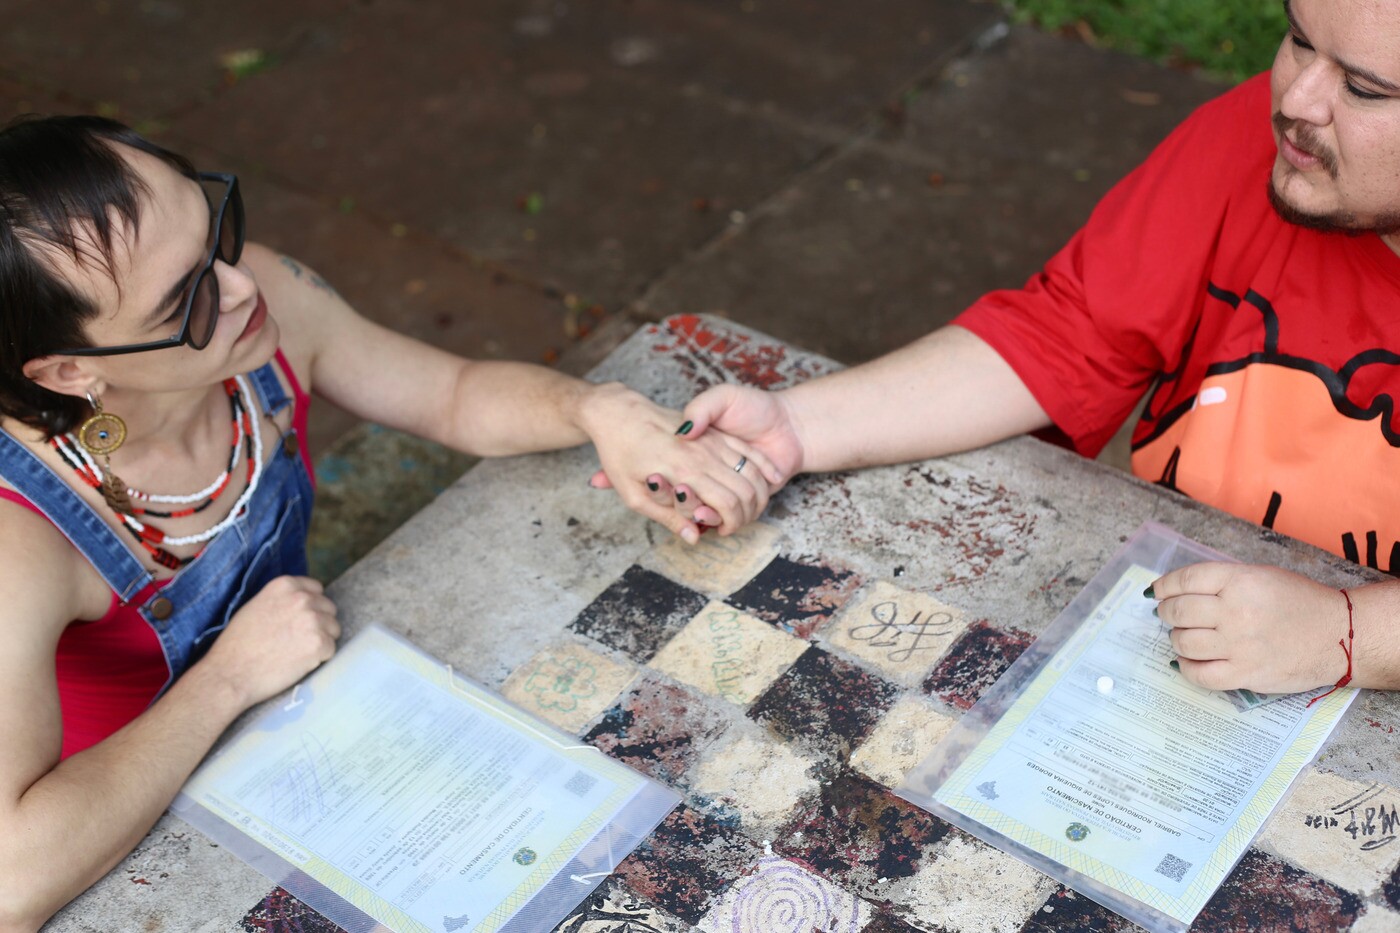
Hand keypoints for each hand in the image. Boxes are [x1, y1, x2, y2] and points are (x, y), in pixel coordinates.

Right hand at [198, 576, 340, 707]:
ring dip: (320, 641)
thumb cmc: (238, 644)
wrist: (230, 674)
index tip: (300, 621)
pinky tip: (298, 663)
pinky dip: (319, 658)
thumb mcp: (256, 606)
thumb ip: (282, 600)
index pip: (316, 589)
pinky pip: (331, 649)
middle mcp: (302, 598)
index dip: (311, 607)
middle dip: (319, 624)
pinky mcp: (319, 643)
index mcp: (285, 585)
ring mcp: (313, 620)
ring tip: (296, 653)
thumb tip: (303, 600)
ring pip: (333, 629)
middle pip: (328, 609)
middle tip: (298, 641)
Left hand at [579, 383, 779, 541]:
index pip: (725, 505)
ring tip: (753, 507)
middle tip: (736, 523)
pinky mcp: (714, 430)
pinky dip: (765, 466)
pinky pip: (748, 450)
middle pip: (744, 491)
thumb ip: (666, 517)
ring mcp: (711, 440)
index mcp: (683, 472)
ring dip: (759, 493)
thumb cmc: (619, 454)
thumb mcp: (631, 494)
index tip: (723, 531)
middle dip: (748, 513)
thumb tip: (694, 537)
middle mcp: (702, 455)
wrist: (617, 411)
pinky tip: (772, 477)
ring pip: (751, 471)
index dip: (732, 524)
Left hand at [1149, 562, 1350, 693]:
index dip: (1164, 586)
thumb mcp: (1260, 576)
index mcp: (1239, 581)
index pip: (1184, 581)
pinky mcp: (1245, 675)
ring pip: (1183, 643)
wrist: (1338, 635)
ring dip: (1177, 639)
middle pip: (1178, 612)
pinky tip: (1188, 662)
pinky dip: (1187, 668)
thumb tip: (1177, 592)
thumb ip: (1221, 581)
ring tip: (1185, 637)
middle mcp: (1235, 612)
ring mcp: (1239, 646)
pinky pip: (1200, 675)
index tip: (1157, 592)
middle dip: (1167, 613)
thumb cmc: (1300, 602)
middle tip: (1169, 615)